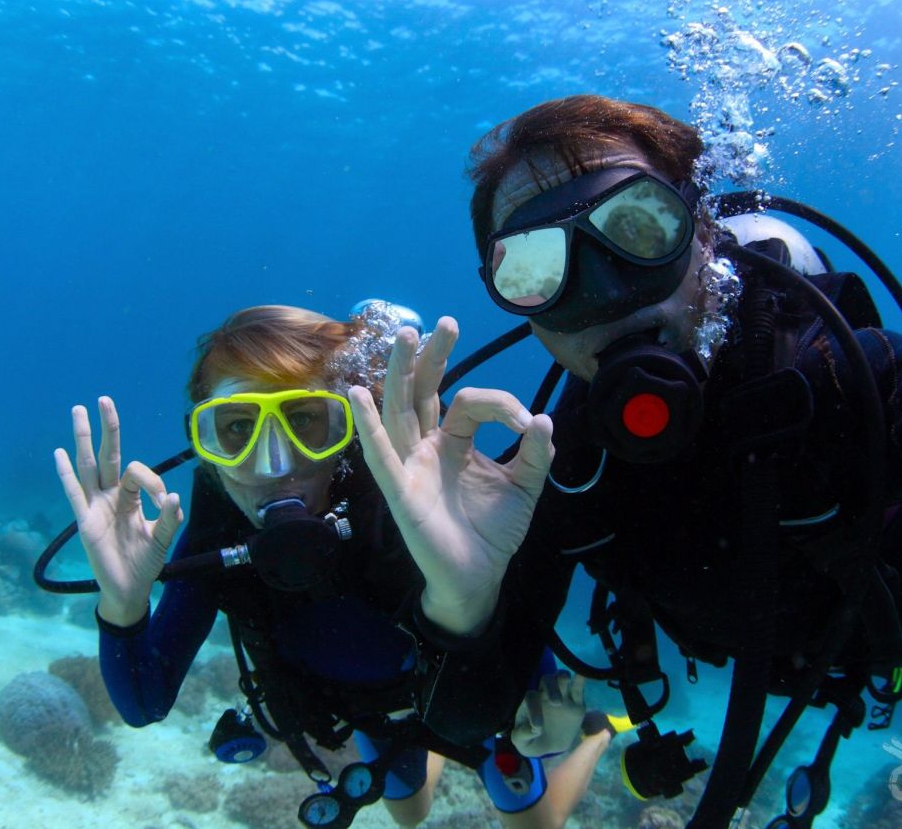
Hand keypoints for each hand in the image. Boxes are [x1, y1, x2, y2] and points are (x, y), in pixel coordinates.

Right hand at [54, 396, 182, 625]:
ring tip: (78, 411)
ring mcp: (95, 506)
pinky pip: (74, 494)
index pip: (137, 472)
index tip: (165, 503)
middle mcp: (111, 496)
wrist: (129, 589)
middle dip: (107, 428)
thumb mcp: (162, 540)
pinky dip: (67, 474)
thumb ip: (169, 521)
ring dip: (84, 439)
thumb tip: (174, 499)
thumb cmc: (144, 562)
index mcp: (131, 497)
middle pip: (108, 455)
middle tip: (103, 399)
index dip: (154, 482)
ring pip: (88, 466)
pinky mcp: (85, 521)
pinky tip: (59, 453)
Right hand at [348, 317, 553, 635]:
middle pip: (421, 391)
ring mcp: (409, 466)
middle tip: (445, 323)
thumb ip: (535, 453)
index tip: (527, 422)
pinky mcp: (401, 491)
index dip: (499, 403)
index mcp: (453, 441)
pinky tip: (358, 396)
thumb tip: (542, 418)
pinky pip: (381, 457)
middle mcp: (426, 447)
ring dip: (398, 373)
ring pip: (399, 411)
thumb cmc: (493, 531)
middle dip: (431, 356)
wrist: (479, 578)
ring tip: (403, 336)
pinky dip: (368, 427)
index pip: (467, 402)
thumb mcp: (525, 487)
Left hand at [512, 672, 585, 756]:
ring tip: (566, 679)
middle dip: (551, 688)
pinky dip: (581, 680)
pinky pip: (578, 688)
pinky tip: (583, 674)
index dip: (534, 709)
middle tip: (557, 703)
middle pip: (546, 680)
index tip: (538, 728)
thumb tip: (534, 730)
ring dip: (563, 676)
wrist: (550, 744)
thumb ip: (523, 735)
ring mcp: (561, 695)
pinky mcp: (576, 702)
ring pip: (561, 678)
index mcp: (530, 702)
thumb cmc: (532, 740)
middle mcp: (545, 693)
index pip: (531, 697)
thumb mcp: (523, 743)